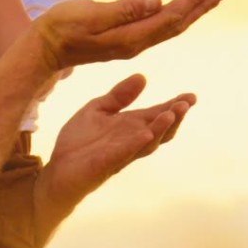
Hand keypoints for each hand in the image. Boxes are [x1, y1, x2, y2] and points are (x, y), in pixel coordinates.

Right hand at [30, 0, 227, 70]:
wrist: (44, 49)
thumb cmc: (61, 28)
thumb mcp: (90, 15)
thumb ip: (123, 10)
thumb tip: (157, 1)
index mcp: (130, 38)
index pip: (169, 18)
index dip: (192, 2)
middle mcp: (135, 44)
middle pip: (175, 25)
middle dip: (199, 7)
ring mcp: (130, 43)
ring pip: (168, 27)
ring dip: (190, 11)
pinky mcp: (124, 40)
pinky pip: (156, 27)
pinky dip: (173, 15)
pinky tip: (179, 9)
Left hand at [34, 74, 195, 247]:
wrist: (57, 170)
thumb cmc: (78, 143)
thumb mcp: (97, 110)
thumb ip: (118, 96)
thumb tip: (143, 76)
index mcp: (129, 127)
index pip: (156, 115)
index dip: (174, 106)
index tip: (191, 96)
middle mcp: (130, 141)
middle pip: (159, 131)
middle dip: (174, 117)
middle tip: (186, 103)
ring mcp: (120, 154)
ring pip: (147, 143)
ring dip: (160, 129)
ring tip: (171, 114)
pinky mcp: (104, 165)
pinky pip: (123, 154)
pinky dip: (135, 144)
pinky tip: (146, 134)